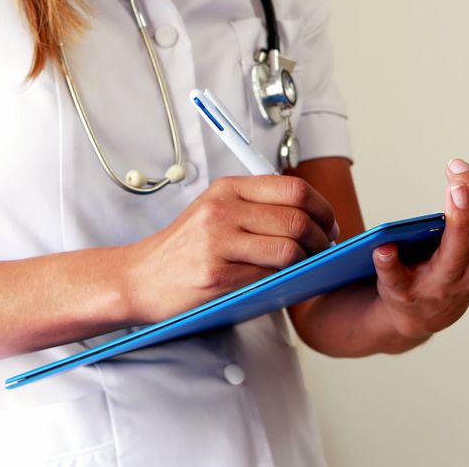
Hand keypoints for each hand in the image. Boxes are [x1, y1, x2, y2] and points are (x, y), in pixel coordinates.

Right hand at [123, 176, 338, 323]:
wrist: (139, 278)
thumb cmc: (183, 250)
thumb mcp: (215, 212)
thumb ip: (255, 207)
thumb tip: (311, 217)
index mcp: (227, 189)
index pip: (293, 189)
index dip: (322, 208)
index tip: (329, 225)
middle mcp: (223, 208)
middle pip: (297, 217)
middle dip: (323, 238)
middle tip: (325, 251)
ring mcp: (218, 240)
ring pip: (290, 247)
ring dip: (309, 261)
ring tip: (308, 267)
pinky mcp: (217, 272)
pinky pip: (269, 273)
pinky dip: (286, 278)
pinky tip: (285, 280)